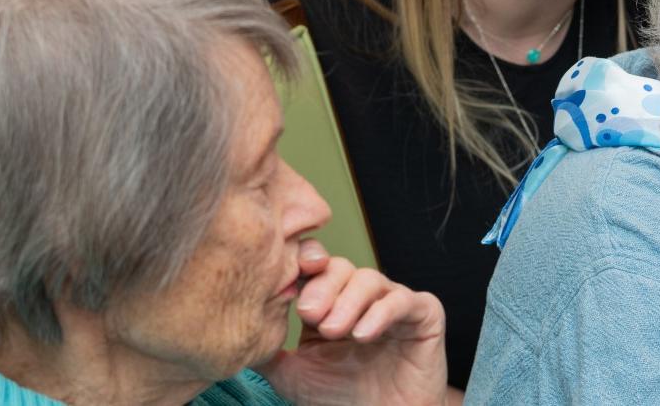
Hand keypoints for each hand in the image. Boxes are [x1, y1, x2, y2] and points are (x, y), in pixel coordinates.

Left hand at [258, 240, 450, 405]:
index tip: (286, 286)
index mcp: (330, 302)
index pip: (315, 269)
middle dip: (322, 287)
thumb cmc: (340, 397)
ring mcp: (393, 302)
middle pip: (340, 268)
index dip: (302, 269)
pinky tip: (363, 334)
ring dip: (349, 301)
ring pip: (371, 279)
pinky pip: (406, 300)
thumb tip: (235, 330)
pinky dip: (382, 312)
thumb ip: (267, 351)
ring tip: (334, 331)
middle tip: (309, 314)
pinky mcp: (424, 315)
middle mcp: (361, 296)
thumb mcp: (292, 375)